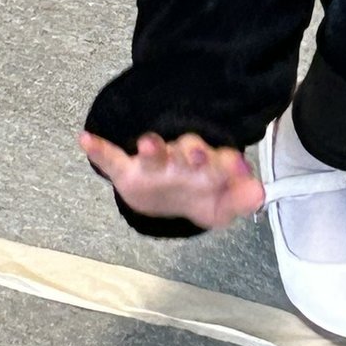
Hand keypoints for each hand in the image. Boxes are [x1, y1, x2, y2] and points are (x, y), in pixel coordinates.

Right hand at [80, 128, 266, 227]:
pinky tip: (85, 140)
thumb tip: (260, 194)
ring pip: (154, 152)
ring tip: (147, 143)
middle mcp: (182, 159)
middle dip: (194, 152)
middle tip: (197, 153)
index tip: (237, 164)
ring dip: (152, 146)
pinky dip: (98, 149)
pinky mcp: (127, 170)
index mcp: (208, 166)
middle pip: (188, 150)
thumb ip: (241, 200)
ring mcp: (153, 164)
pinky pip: (111, 157)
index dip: (229, 164)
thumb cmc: (197, 195)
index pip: (221, 161)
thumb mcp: (221, 206)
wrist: (166, 198)